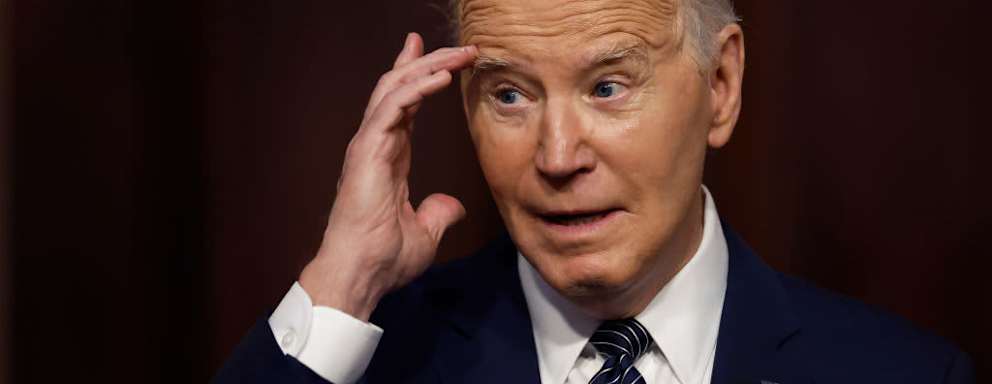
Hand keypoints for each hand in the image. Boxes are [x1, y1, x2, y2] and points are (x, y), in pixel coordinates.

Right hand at [299, 33, 477, 320]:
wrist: (361, 274)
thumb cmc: (382, 258)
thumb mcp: (425, 232)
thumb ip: (438, 213)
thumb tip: (453, 206)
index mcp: (388, 157)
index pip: (404, 106)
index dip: (421, 78)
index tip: (442, 58)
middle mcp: (376, 144)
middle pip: (400, 88)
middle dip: (429, 61)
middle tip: (461, 46)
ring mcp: (369, 145)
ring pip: (395, 89)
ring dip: (428, 67)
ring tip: (460, 54)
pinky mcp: (367, 150)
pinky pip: (393, 108)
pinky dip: (417, 88)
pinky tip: (442, 77)